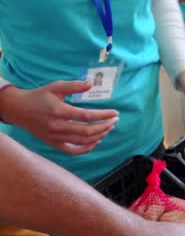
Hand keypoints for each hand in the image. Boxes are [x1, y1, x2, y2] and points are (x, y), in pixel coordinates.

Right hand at [0, 82, 118, 154]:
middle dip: (105, 126)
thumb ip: (73, 86)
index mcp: (59, 111)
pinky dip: (87, 148)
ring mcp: (55, 137)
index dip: (103, 115)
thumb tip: (91, 84)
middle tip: (115, 121)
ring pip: (83, 141)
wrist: (19, 110)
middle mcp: (57, 126)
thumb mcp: (55, 87)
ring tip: (108, 128)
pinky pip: (73, 151)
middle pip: (87, 131)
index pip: (86, 116)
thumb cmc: (39, 96)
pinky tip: (97, 140)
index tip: (115, 113)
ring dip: (100, 135)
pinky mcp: (54, 144)